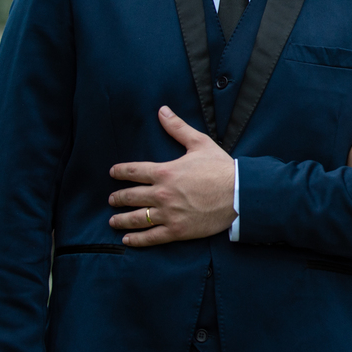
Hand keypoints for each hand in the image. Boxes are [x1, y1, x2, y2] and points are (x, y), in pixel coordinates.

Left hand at [107, 107, 236, 246]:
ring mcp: (168, 214)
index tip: (113, 173)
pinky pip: (151, 237)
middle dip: (118, 198)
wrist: (239, 193)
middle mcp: (162, 194)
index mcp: (165, 172)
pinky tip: (127, 239)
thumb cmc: (220, 167)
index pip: (133, 171)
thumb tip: (162, 111)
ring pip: (136, 218)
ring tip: (113, 220)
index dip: (120, 172)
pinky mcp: (177, 230)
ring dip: (121, 220)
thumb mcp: (199, 143)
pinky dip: (136, 239)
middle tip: (112, 199)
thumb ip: (178, 128)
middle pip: (130, 196)